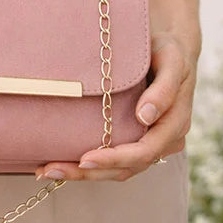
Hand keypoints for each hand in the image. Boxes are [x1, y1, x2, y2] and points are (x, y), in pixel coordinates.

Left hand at [34, 30, 198, 181]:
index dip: (114, 158)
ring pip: (117, 169)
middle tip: (51, 170)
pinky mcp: (135, 138)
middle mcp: (163, 140)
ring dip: (84, 173)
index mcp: (174, 125)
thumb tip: (145, 116)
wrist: (168, 48)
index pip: (143, 152)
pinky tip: (63, 161)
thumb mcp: (171, 62)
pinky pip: (114, 159)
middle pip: (126, 167)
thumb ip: (163, 90)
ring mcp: (149, 142)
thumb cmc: (168, 51)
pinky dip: (89, 164)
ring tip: (48, 170)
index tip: (85, 158)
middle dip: (88, 172)